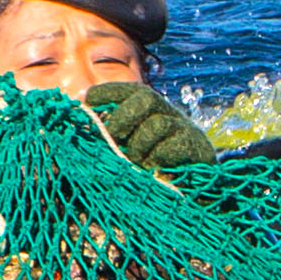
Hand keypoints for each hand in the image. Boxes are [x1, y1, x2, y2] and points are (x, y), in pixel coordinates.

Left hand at [86, 78, 224, 171]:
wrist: (196, 189)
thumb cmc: (156, 167)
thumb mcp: (133, 148)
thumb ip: (113, 136)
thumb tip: (83, 119)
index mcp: (152, 110)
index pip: (131, 91)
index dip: (108, 92)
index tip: (87, 100)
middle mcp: (170, 113)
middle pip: (147, 98)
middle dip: (122, 118)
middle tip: (111, 138)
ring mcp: (186, 129)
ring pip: (158, 125)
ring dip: (139, 146)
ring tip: (134, 162)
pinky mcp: (197, 148)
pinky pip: (171, 148)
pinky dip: (155, 160)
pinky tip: (152, 170)